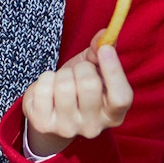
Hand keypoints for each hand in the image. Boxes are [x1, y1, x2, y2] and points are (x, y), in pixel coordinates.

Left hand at [22, 29, 133, 156]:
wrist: (51, 112)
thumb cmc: (77, 87)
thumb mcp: (93, 71)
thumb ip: (99, 53)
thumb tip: (104, 34)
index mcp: (113, 115)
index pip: (121, 97)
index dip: (114, 71)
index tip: (105, 49)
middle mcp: (93, 127)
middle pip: (89, 85)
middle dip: (80, 68)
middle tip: (77, 72)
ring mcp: (67, 128)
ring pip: (63, 85)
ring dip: (60, 74)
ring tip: (61, 81)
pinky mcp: (43, 124)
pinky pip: (42, 88)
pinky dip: (44, 79)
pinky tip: (47, 88)